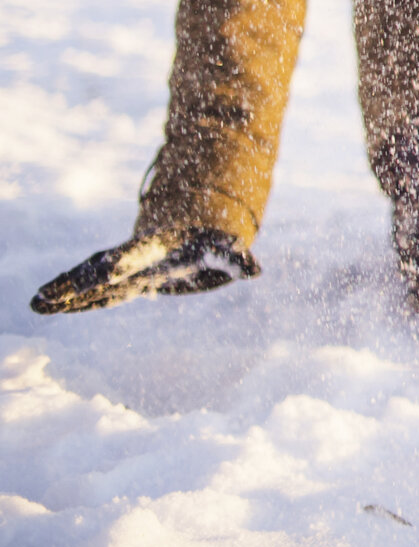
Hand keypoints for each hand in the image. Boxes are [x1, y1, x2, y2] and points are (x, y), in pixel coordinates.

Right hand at [30, 228, 258, 314]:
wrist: (192, 238)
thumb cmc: (212, 245)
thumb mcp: (226, 250)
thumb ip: (238, 259)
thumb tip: (256, 270)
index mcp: (160, 248)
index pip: (138, 255)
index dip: (123, 262)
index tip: (105, 271)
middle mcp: (135, 258)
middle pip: (101, 268)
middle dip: (76, 281)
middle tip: (47, 294)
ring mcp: (124, 270)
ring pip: (89, 280)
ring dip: (64, 291)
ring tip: (35, 303)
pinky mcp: (120, 283)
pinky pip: (92, 293)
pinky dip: (72, 300)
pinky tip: (47, 307)